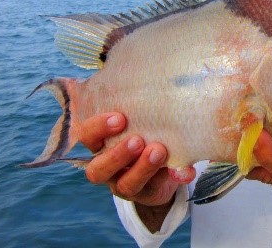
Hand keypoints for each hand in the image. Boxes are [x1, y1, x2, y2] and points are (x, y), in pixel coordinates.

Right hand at [79, 113, 195, 230]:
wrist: (159, 167)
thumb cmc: (144, 132)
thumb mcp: (137, 119)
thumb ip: (138, 106)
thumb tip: (145, 78)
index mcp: (101, 144)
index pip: (86, 137)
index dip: (98, 129)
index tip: (120, 118)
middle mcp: (108, 168)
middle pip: (98, 170)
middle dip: (117, 155)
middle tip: (137, 140)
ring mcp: (125, 184)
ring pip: (126, 184)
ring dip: (143, 168)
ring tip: (158, 151)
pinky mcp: (148, 193)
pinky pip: (158, 189)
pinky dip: (174, 176)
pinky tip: (185, 170)